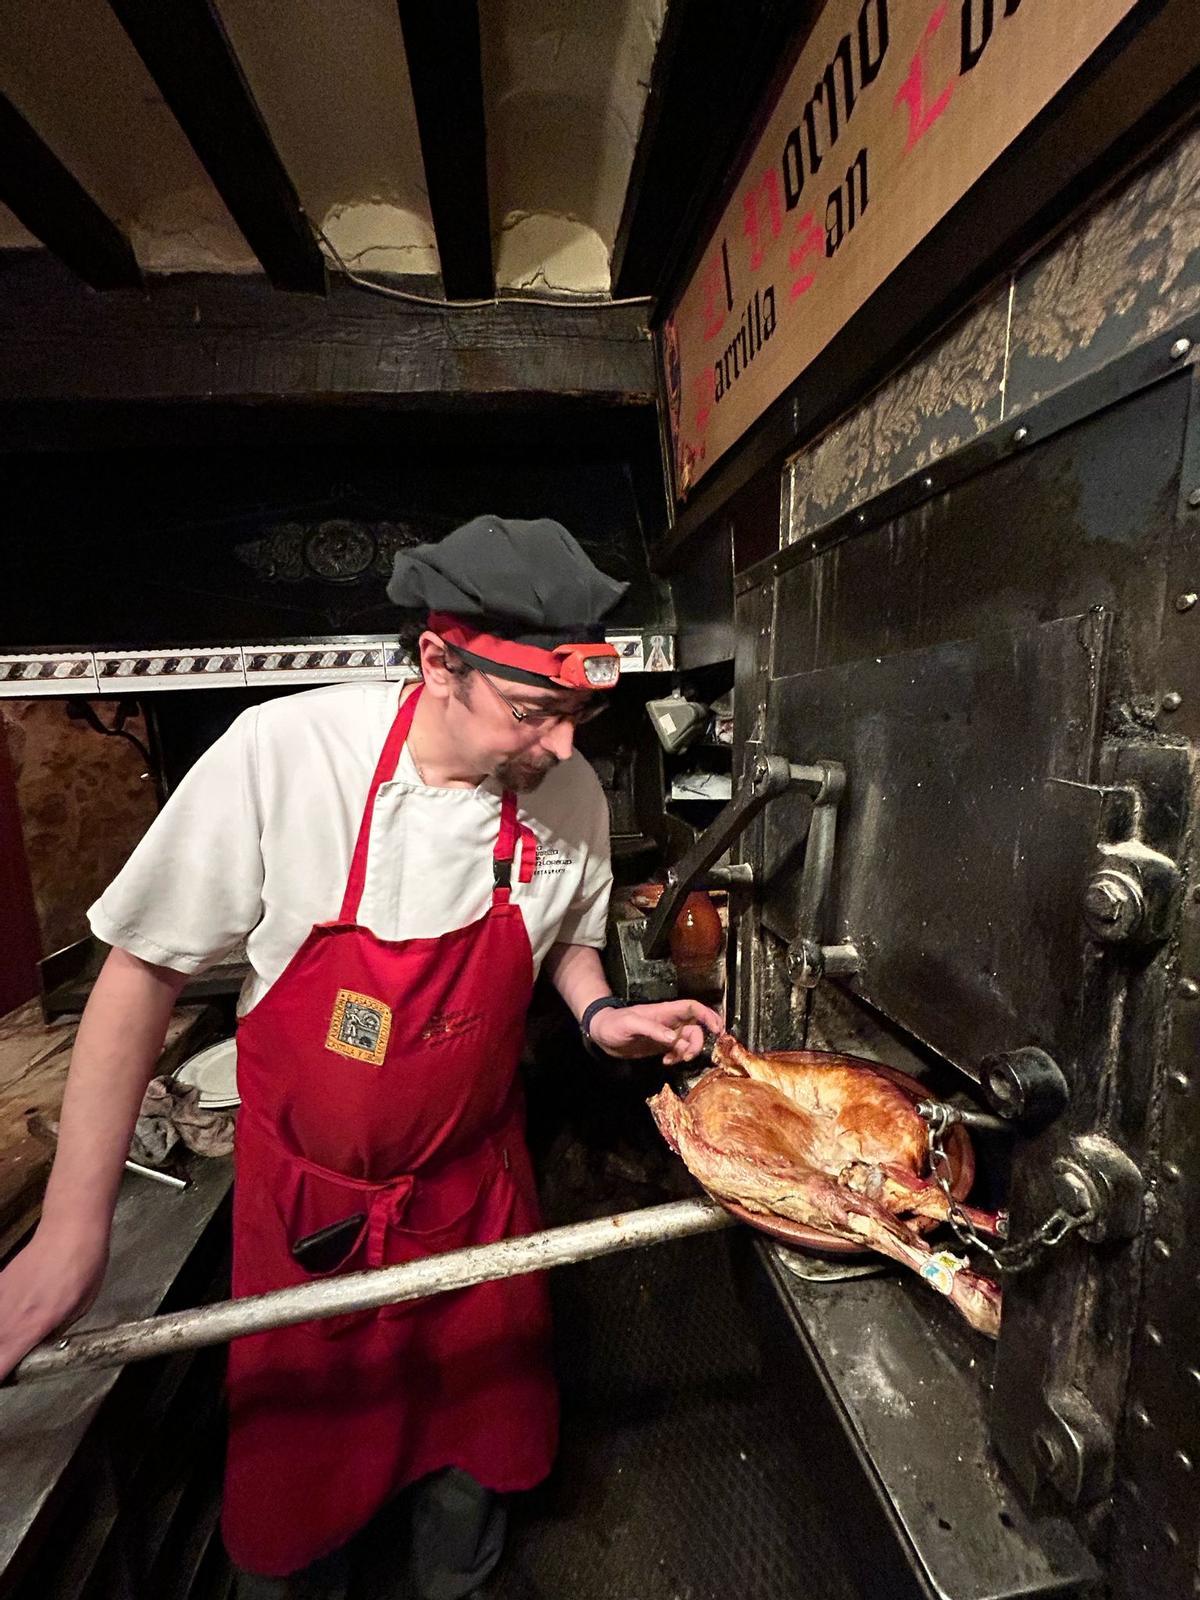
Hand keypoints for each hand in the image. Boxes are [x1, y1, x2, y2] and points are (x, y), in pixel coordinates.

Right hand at [0, 1227, 107, 1380]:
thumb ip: (54, 1333)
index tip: (7, 1381)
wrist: (69, 1228)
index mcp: (33, 1326)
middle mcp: (9, 1316)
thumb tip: (39, 1347)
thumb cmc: (83, 1266)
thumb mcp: (80, 1308)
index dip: (1, 1377)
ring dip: (1, 1339)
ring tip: (12, 1342)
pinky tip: (9, 1318)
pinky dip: (0, 1320)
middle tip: (11, 1358)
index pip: (0, 1366)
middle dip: (1, 1357)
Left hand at [587, 1000, 722, 1064]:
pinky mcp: (662, 1046)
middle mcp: (670, 1022)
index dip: (709, 1016)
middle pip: (696, 1028)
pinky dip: (677, 1058)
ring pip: (689, 1041)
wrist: (602, 1034)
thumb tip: (674, 1039)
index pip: (694, 1008)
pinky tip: (665, 1062)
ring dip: (687, 1053)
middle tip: (687, 1056)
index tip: (718, 1030)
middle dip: (697, 1043)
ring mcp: (667, 1034)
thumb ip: (653, 1030)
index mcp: (666, 1011)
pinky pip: (679, 1051)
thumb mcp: (632, 1024)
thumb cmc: (615, 1024)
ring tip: (673, 1060)